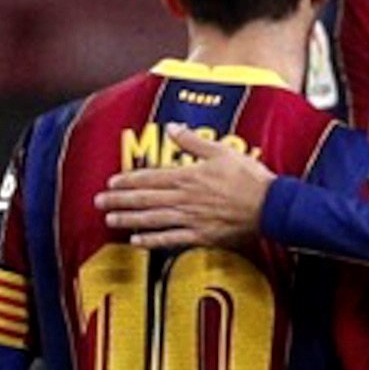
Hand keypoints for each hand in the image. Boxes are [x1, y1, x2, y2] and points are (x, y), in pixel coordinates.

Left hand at [91, 133, 274, 254]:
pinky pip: (171, 239)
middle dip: (119, 201)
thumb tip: (173, 127)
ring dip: (129, 220)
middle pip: (145, 199)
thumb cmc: (249, 178)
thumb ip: (193, 142)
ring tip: (110, 221)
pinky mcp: (201, 236)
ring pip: (153, 219)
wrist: (270, 206)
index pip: (151, 178)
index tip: (110, 183)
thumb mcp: (221, 152)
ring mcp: (191, 219)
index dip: (128, 180)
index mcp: (188, 176)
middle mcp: (185, 198)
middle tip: (98, 203)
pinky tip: (137, 242)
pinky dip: (152, 241)